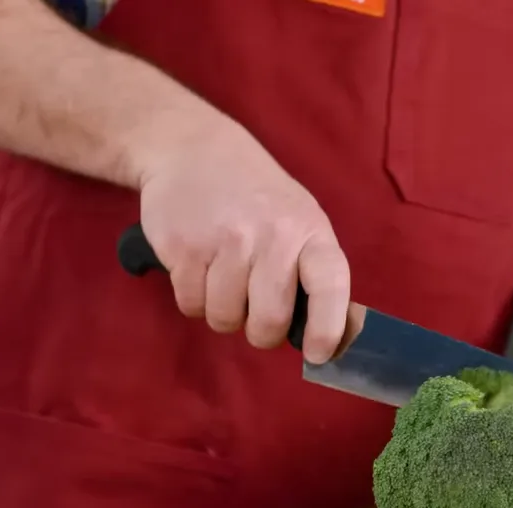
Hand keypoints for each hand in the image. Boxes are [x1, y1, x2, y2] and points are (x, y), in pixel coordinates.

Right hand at [136, 120, 349, 363]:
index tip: (317, 354)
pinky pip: (190, 304)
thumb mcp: (297, 217)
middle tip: (254, 313)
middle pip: (268, 321)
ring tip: (223, 277)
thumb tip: (319, 337)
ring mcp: (226, 241)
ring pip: (224, 318)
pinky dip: (192, 298)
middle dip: (259, 331)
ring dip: (221, 312)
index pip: (330, 285)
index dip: (328, 327)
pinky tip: (198, 266)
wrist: (192, 148)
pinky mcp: (183, 247)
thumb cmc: (255, 195)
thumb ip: (308, 269)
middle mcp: (272, 236)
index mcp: (309, 231)